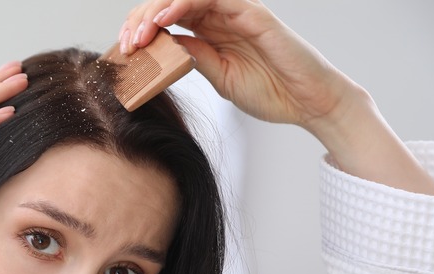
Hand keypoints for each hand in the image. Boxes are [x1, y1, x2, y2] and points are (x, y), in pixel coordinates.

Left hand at [119, 0, 433, 195]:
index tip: (124, 51)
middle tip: (126, 43)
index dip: (143, 30)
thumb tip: (164, 47)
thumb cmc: (271, 92)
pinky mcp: (251, 12)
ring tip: (138, 34)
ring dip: (155, 12)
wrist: (308, 103)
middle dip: (141, 21)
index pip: (169, 21)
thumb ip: (195, 58)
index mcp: (212, 33)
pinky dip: (182, 5)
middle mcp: (221, 18)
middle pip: (171, 5)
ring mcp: (235, 12)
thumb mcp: (220, 78)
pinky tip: (162, 21)